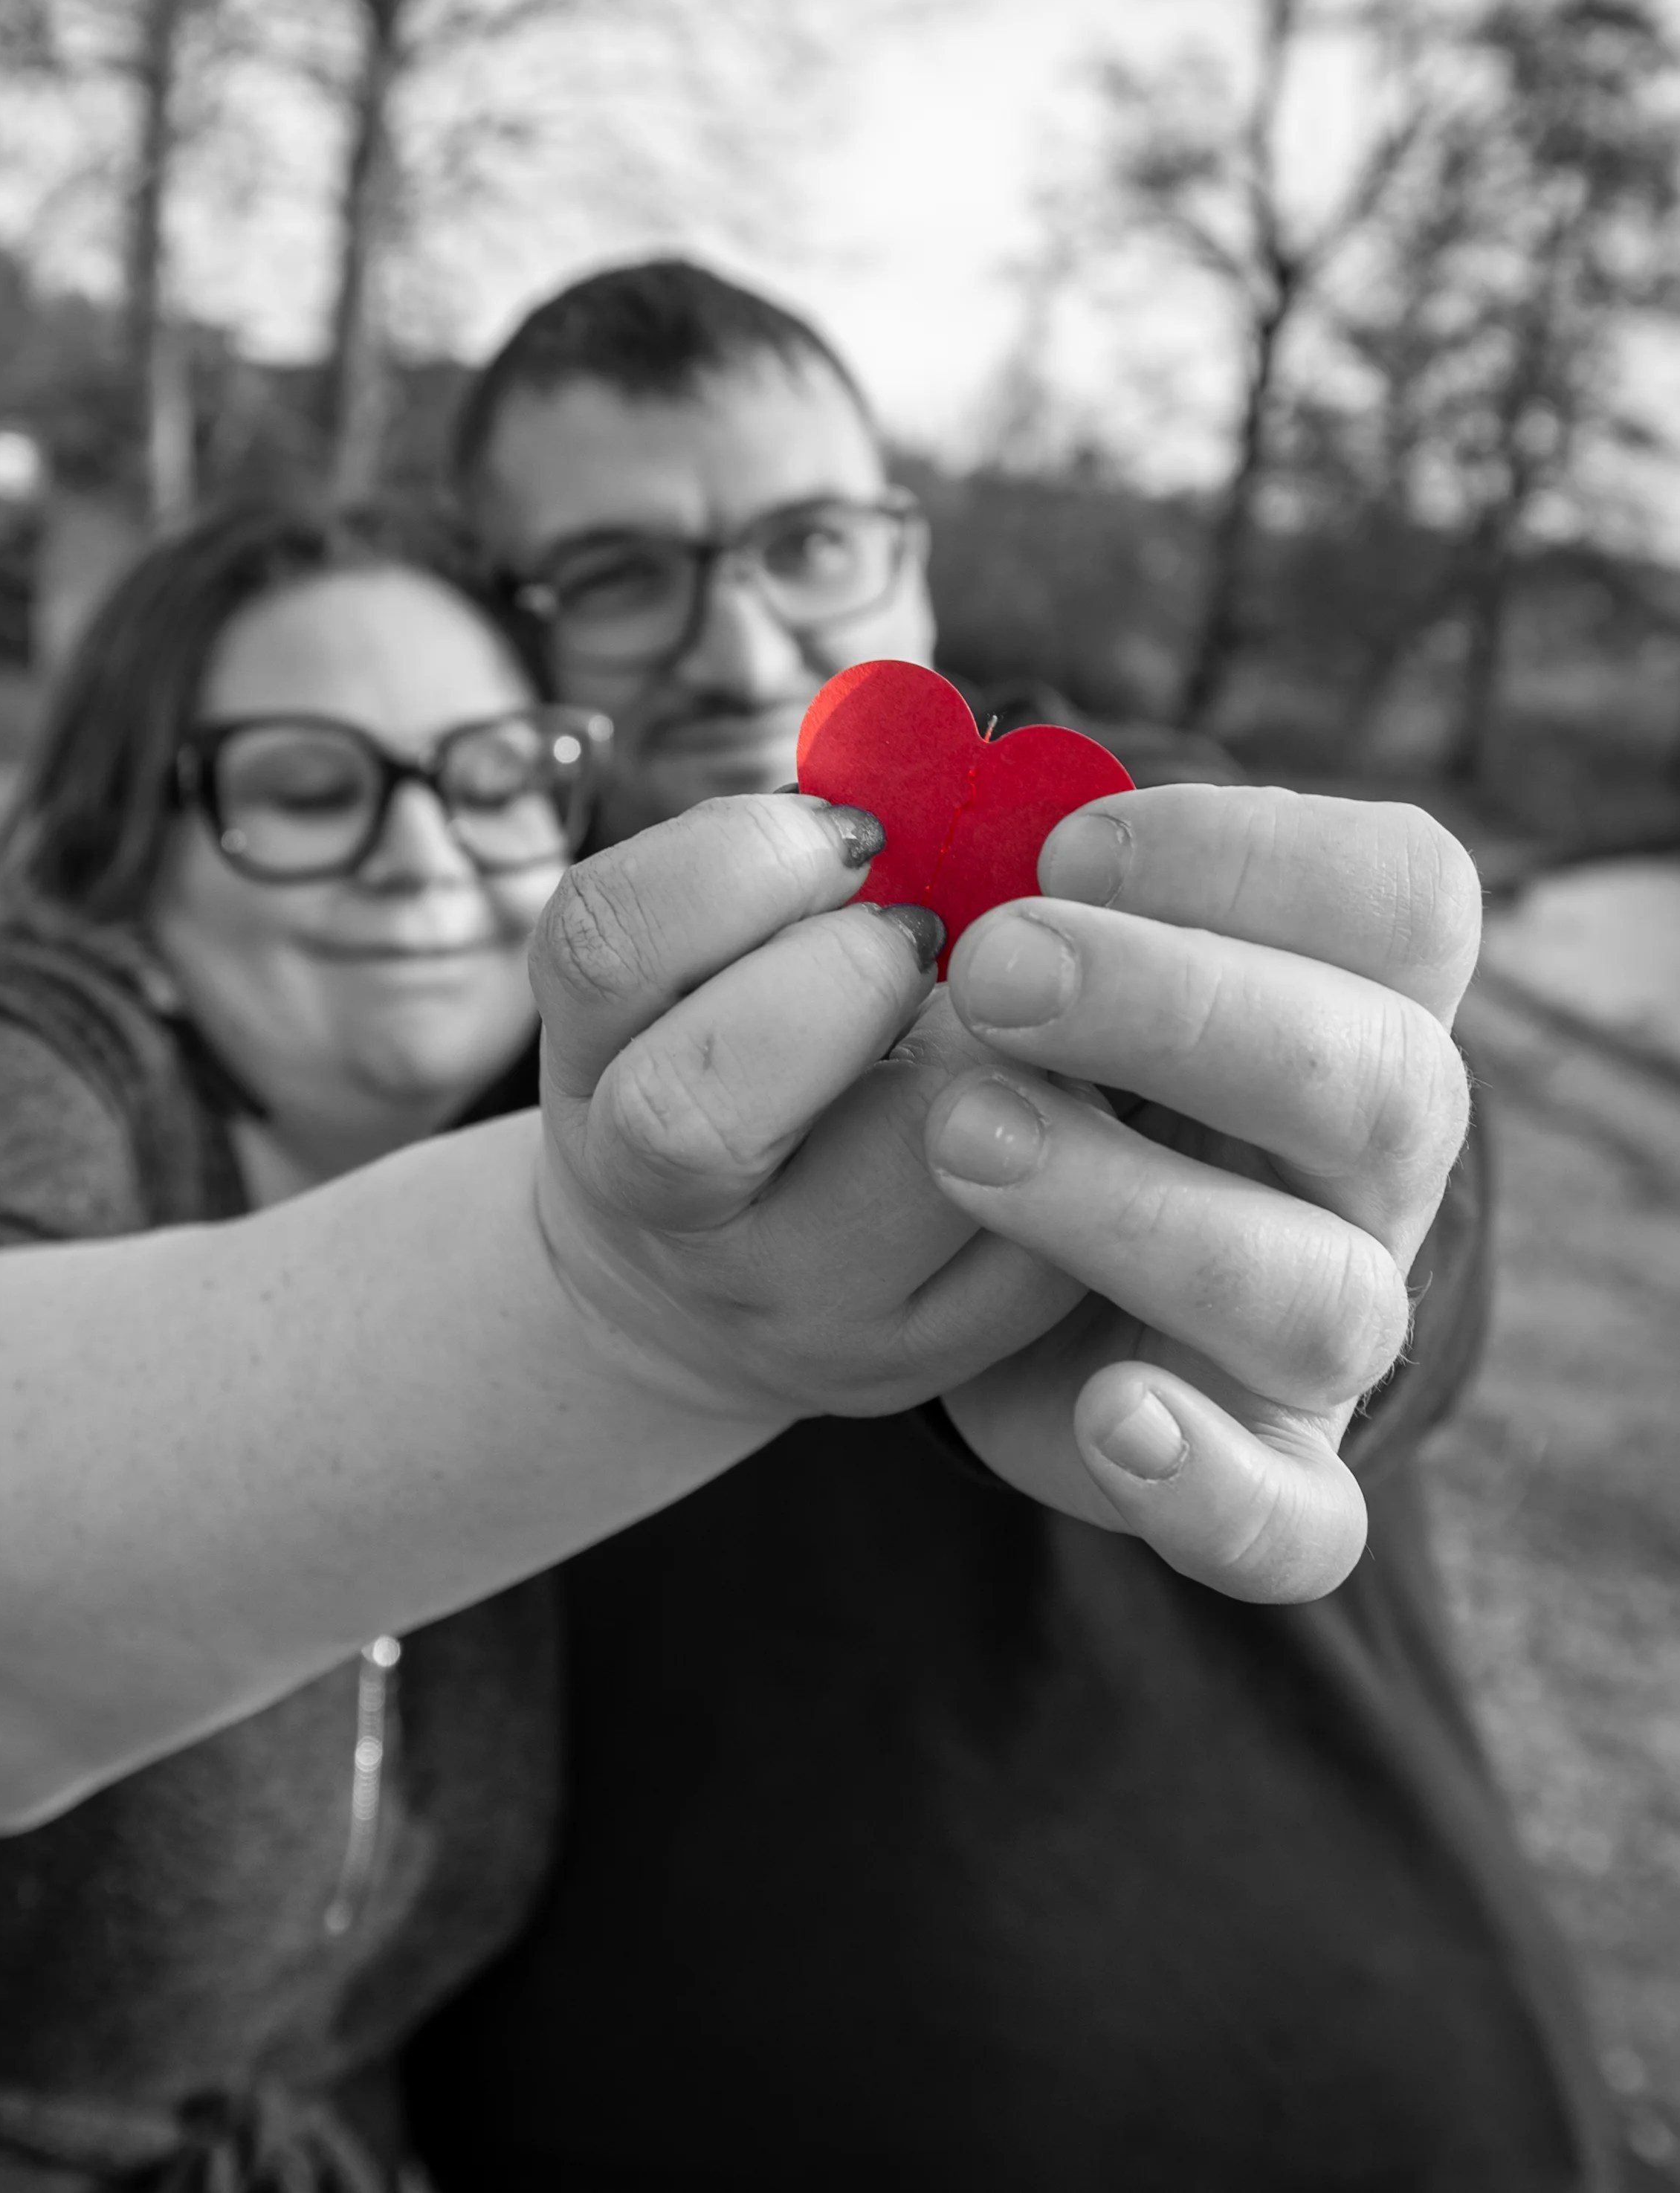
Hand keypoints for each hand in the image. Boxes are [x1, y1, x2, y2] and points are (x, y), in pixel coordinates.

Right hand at [528, 794, 1086, 1423]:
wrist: (696, 1290)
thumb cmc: (741, 1057)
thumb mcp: (713, 963)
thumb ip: (799, 865)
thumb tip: (966, 757)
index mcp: (596, 1060)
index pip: (605, 944)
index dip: (739, 857)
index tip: (853, 831)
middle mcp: (661, 1205)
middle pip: (690, 1114)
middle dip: (842, 983)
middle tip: (929, 938)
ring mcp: (787, 1303)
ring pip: (907, 1183)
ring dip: (1006, 1054)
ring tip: (1034, 1011)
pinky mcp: (915, 1363)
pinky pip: (1034, 1247)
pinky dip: (1094, 1136)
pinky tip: (1090, 1086)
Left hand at [924, 785, 1480, 1601]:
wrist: (936, 1249)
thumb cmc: (999, 1050)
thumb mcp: (1002, 940)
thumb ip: (1011, 877)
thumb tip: (958, 818)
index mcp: (1337, 996)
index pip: (1403, 899)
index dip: (1247, 854)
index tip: (1059, 843)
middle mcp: (1362, 1163)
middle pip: (1382, 1085)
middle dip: (1182, 1010)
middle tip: (991, 968)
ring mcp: (1319, 1324)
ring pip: (1322, 1298)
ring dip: (1138, 1209)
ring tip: (962, 1136)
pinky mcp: (1252, 1471)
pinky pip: (1298, 1521)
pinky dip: (1212, 1481)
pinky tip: (1108, 1415)